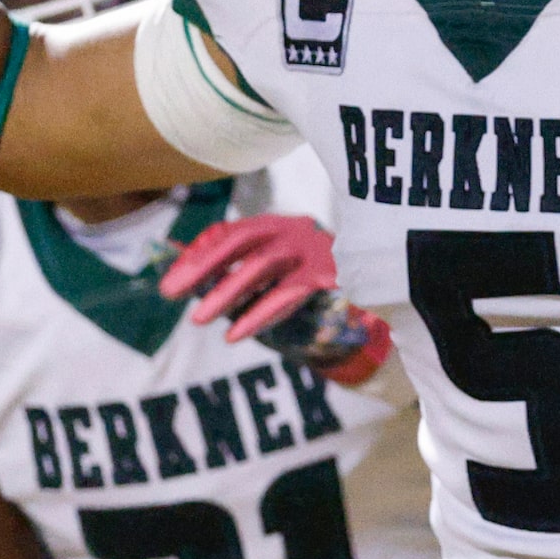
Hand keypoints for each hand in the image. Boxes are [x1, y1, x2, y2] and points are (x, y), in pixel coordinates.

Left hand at [161, 214, 392, 386]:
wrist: (388, 277)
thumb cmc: (324, 281)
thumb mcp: (285, 269)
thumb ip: (249, 271)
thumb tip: (190, 280)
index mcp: (280, 224)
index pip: (230, 232)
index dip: (198, 255)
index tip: (171, 283)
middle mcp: (296, 229)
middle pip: (241, 243)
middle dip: (203, 267)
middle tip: (172, 294)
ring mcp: (315, 248)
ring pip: (260, 266)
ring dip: (226, 292)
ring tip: (198, 319)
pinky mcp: (330, 274)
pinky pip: (287, 294)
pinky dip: (259, 315)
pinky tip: (236, 335)